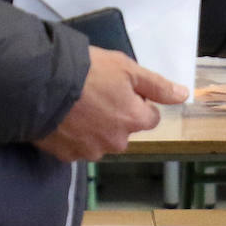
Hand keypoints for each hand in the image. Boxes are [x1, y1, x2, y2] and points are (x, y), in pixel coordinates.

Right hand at [34, 47, 188, 161]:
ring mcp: (89, 151)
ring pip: (101, 141)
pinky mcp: (65, 156)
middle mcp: (115, 142)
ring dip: (95, 128)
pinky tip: (64, 118)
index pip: (150, 118)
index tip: (121, 89)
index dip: (138, 102)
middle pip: (125, 131)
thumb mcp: (128, 69)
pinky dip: (74, 135)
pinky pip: (77, 146)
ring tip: (78, 106)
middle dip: (117, 117)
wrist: (41, 86)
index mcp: (134, 121)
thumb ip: (157, 86)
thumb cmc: (89, 72)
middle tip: (98, 95)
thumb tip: (184, 96)